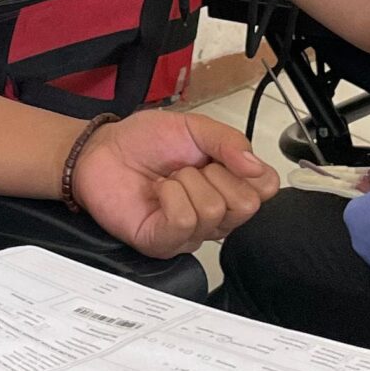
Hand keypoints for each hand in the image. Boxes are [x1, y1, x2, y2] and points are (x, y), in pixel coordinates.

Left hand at [70, 107, 277, 256]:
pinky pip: (184, 223)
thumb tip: (257, 167)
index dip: (248, 169)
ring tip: (168, 179)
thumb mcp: (194, 127)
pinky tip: (158, 193)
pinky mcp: (164, 243)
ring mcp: (191, 233)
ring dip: (186, 183)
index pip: (267, 189)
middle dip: (215, 174)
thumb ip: (230, 141)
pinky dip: (170, 197)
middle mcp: (215, 215)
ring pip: (214, 212)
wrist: (102, 150)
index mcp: (229, 185)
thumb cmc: (145, 141)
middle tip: (189, 167)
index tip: (221, 156)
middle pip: (246, 206)